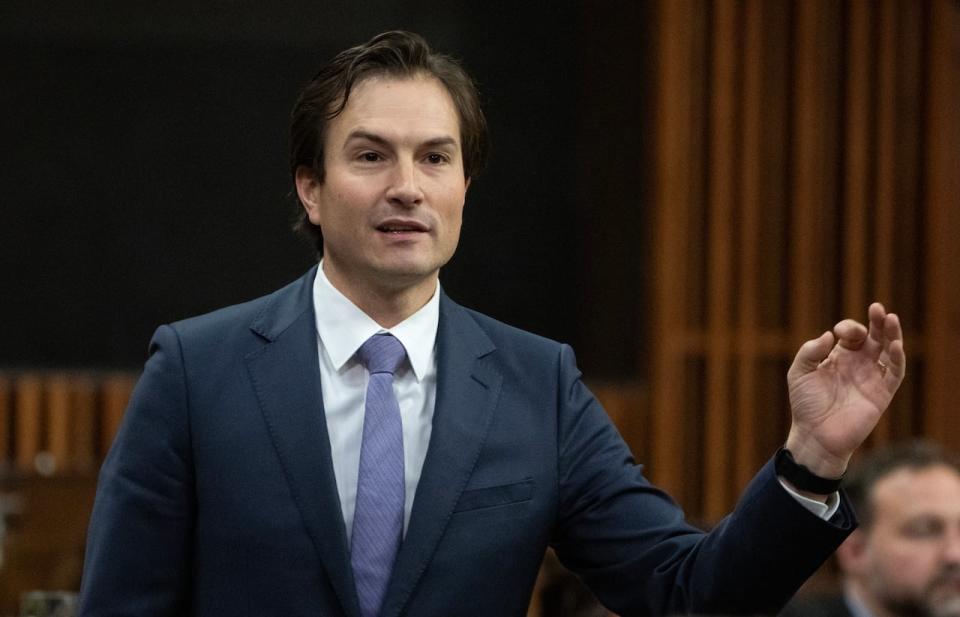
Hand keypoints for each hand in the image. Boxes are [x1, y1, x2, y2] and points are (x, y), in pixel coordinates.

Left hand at [785, 302, 904, 479]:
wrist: (815, 435)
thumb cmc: (806, 405)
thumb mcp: (799, 373)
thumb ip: (810, 351)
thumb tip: (829, 335)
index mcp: (839, 357)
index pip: (851, 334)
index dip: (848, 328)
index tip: (839, 334)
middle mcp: (858, 364)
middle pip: (874, 337)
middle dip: (877, 322)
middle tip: (878, 308)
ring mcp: (871, 378)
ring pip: (888, 351)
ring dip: (891, 334)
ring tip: (891, 318)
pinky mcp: (882, 393)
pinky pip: (895, 373)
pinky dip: (898, 358)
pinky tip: (895, 345)